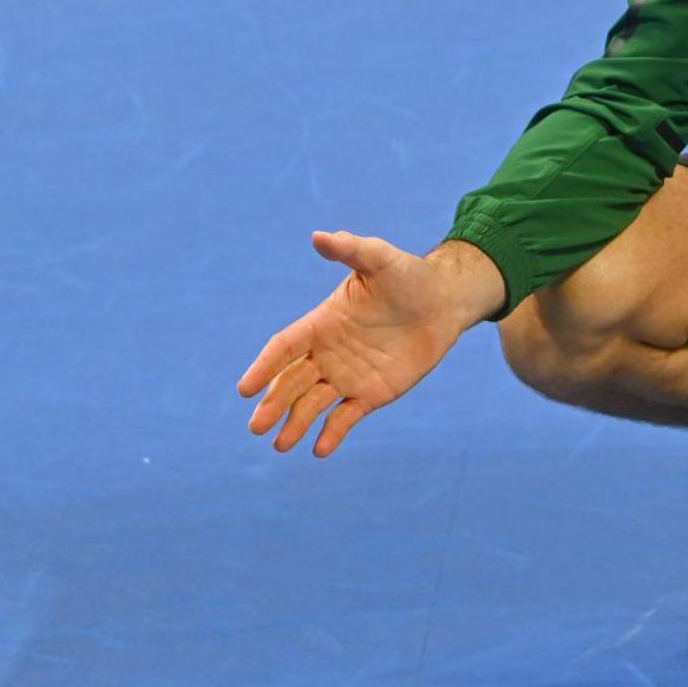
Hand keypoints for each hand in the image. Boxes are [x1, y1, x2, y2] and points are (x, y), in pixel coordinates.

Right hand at [235, 231, 478, 456]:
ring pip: (313, 403)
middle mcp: (328, 353)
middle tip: (255, 427)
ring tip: (281, 446)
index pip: (285, 347)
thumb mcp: (380, 259)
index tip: (245, 388)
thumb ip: (351, 249)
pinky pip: (346, 416)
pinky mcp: (371, 393)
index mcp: (322, 323)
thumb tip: (320, 236)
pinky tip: (320, 450)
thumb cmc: (408, 276)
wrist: (442, 302)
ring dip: (295, 423)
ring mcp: (348, 375)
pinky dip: (333, 432)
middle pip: (292, 381)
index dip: (265, 366)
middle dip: (273, 403)